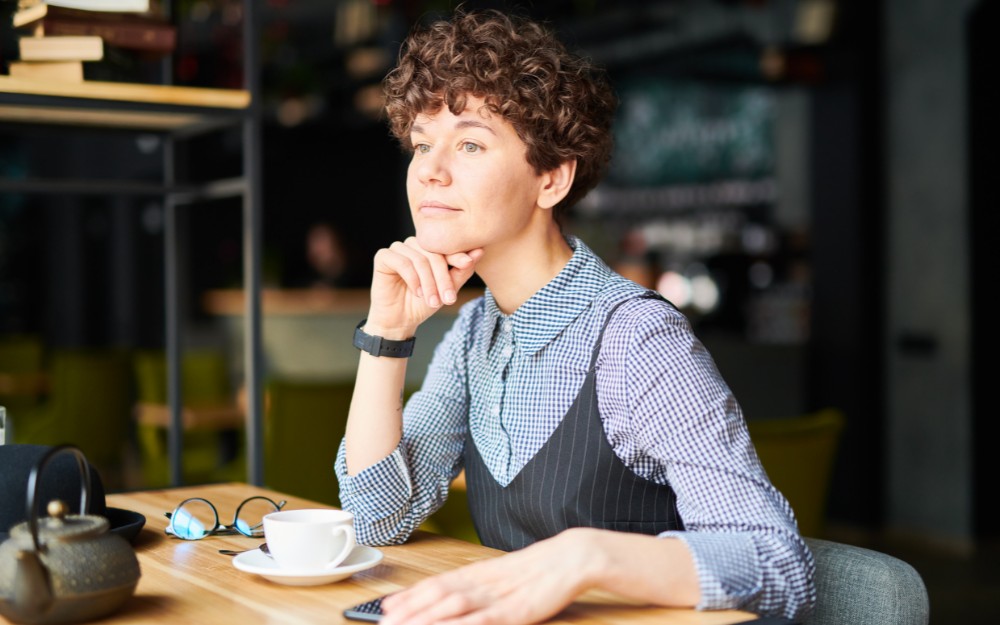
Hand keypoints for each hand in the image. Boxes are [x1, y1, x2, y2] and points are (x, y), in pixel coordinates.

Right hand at [367, 237, 482, 336]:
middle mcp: (414, 244)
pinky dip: (412, 279)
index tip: (467, 263)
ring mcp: (398, 248)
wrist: (400, 320)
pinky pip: (402, 262)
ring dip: (428, 283)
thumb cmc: (423, 302)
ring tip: (433, 301)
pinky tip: (417, 293)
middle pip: (433, 254)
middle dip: (443, 278)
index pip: (446, 246)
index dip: (457, 255)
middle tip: (449, 299)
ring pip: (419, 259)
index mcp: (430, 248)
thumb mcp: (447, 288)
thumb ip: (462, 270)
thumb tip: (479, 251)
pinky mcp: (383, 256)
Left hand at [379, 530, 600, 624]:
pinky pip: (483, 621)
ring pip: (453, 608)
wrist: (568, 558)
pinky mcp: (514, 611)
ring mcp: (496, 598)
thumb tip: (448, 596)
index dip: (409, 596)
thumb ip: (474, 586)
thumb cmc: (535, 570)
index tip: (385, 607)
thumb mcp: (499, 575)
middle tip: (384, 622)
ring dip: (426, 618)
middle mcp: (481, 584)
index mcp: (476, 574)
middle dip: (408, 611)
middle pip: (437, 596)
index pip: (435, 583)